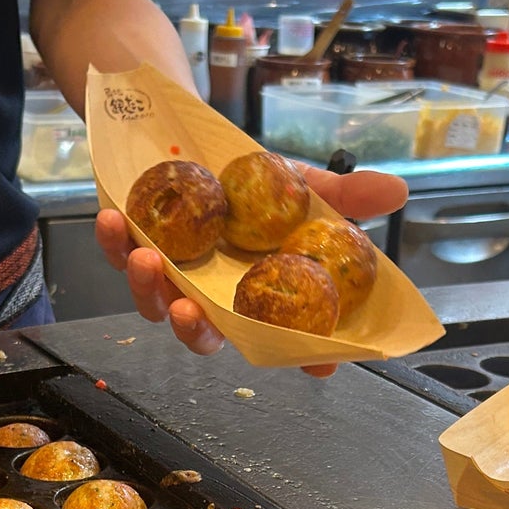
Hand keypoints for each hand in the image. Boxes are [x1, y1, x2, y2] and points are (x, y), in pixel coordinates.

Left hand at [95, 167, 407, 378]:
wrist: (189, 140)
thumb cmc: (247, 181)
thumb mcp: (296, 184)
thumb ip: (341, 197)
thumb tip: (398, 191)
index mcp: (251, 293)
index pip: (276, 335)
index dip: (297, 355)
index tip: (319, 368)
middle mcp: (207, 296)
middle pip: (202, 334)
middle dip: (194, 331)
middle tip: (189, 314)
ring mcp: (166, 277)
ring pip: (152, 299)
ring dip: (145, 285)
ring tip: (146, 257)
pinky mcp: (126, 249)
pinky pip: (114, 253)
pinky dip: (110, 239)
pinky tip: (112, 219)